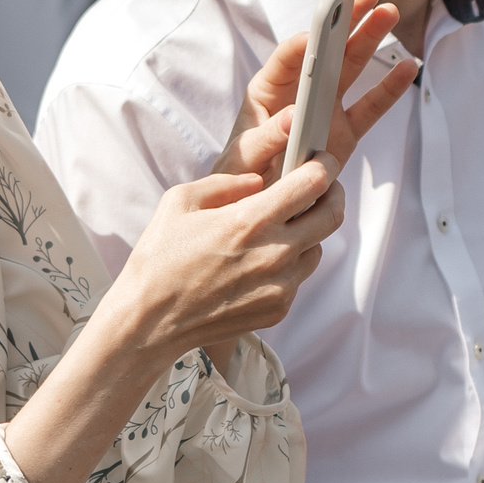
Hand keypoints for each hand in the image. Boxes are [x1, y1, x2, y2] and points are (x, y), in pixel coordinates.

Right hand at [105, 156, 348, 366]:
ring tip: (283, 228)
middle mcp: (274, 253)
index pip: (313, 183)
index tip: (323, 161)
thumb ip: (224, 183)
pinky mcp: (278, 308)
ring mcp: (280, 285)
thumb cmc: (159, 258)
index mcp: (251, 220)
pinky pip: (299, 277)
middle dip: (333, 194)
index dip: (324, 166)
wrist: (151, 321)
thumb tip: (257, 181)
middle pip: (332, 215)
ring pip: (317, 248)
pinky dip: (290, 263)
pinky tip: (262, 261)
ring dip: (308, 232)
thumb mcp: (180, 201)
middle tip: (323, 187)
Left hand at [215, 0, 415, 183]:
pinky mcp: (345, 134)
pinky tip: (408, 67)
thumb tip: (291, 118)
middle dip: (346, 22)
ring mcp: (326, 111)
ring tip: (388, 12)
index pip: (287, 58)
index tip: (319, 33)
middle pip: (326, 51)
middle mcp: (299, 94)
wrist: (259, 204)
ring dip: (370, 40)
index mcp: (267, 91)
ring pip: (351, 70)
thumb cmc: (241, 176)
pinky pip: (370, 108)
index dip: (305, 42)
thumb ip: (263, 139)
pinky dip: (389, 89)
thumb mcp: (243, 157)